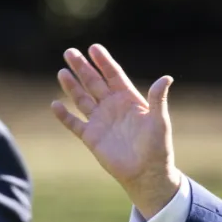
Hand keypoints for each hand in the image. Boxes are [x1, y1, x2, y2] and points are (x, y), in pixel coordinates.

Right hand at [50, 44, 180, 217]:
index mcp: (128, 99)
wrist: (146, 173)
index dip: (104, 62)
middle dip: (82, 67)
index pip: (113, 75)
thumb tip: (166, 78)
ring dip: (71, 86)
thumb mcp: (159, 121)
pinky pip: (74, 123)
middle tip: (70, 52)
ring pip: (82, 99)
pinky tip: (55, 104)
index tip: (94, 48)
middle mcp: (112, 107)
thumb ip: (158, 99)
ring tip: (62, 71)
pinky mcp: (91, 137)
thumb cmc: (157, 147)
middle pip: (94, 82)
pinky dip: (64, 115)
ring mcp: (100, 121)